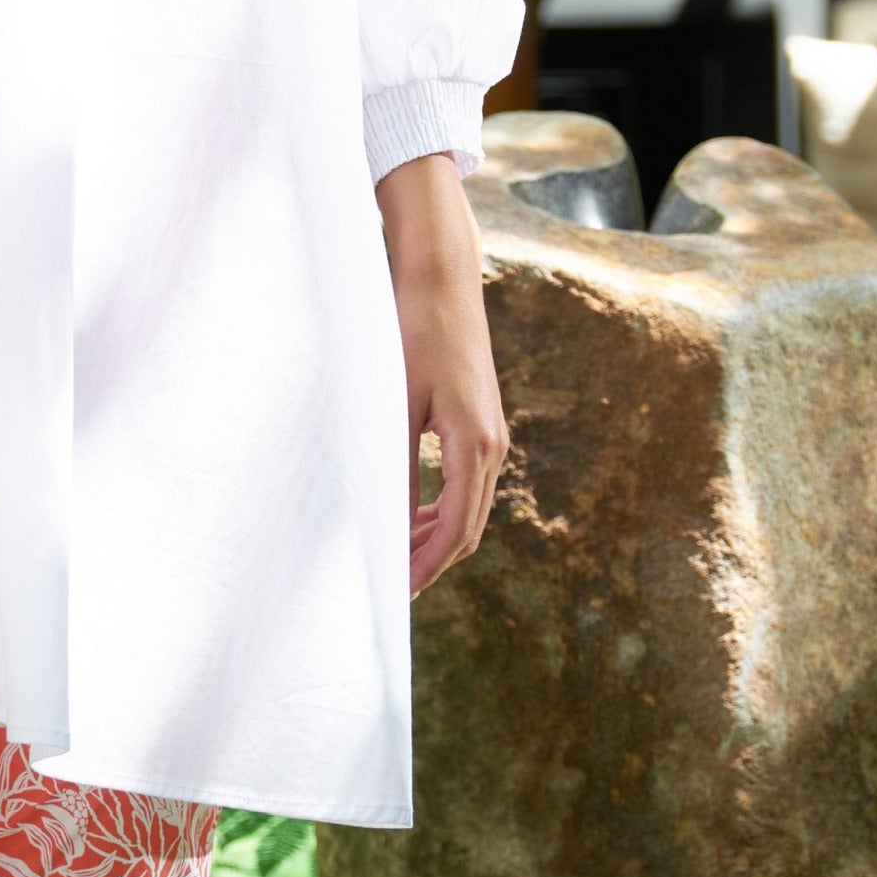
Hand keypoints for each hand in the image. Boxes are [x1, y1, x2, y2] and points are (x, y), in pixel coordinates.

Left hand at [376, 153, 508, 597]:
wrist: (442, 285)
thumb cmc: (413, 337)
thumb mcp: (395, 404)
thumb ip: (394, 464)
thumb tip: (383, 521)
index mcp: (474, 448)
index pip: (455, 531)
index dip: (425, 567)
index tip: (394, 592)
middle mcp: (493, 448)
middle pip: (467, 529)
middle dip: (430, 561)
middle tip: (390, 586)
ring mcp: (492, 438)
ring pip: (469, 509)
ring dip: (434, 536)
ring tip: (394, 556)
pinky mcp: (482, 426)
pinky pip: (468, 485)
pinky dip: (441, 508)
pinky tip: (409, 513)